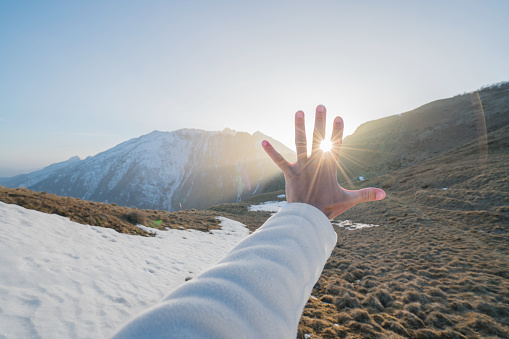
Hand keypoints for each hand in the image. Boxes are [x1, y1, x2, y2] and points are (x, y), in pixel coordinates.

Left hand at [262, 105, 385, 219]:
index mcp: (329, 168)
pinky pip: (279, 161)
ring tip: (298, 112)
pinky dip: (271, 152)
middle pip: (319, 140)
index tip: (339, 116)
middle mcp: (315, 164)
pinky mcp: (290, 174)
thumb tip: (385, 194)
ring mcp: (302, 168)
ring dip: (299, 127)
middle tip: (321, 106)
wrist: (309, 219)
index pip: (336, 146)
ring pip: (300, 144)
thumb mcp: (349, 200)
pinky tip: (262, 141)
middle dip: (320, 122)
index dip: (337, 132)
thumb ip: (366, 194)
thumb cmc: (328, 209)